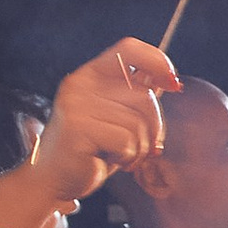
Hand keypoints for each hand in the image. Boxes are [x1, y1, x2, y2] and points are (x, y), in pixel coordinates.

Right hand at [35, 39, 179, 197]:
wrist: (54, 179)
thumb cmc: (92, 149)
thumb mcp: (117, 117)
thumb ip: (136, 96)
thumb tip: (169, 80)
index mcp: (91, 74)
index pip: (130, 49)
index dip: (158, 62)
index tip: (173, 85)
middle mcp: (80, 83)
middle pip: (145, 95)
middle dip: (154, 127)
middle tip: (140, 145)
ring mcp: (76, 104)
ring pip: (138, 122)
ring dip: (139, 147)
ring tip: (121, 154)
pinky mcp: (77, 128)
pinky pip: (126, 141)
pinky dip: (127, 157)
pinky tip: (109, 159)